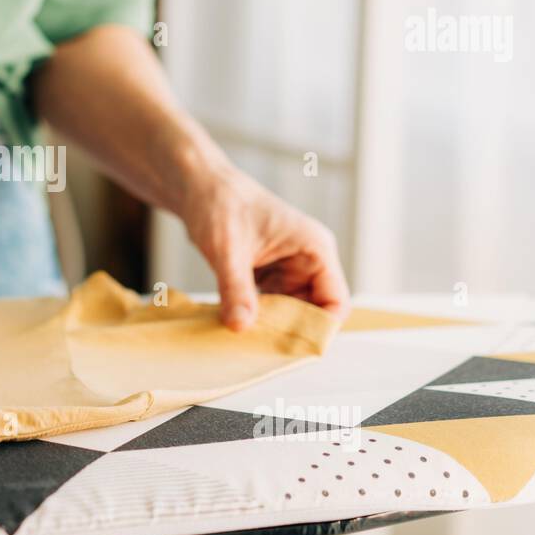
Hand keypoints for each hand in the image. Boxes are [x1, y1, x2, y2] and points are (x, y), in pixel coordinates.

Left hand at [178, 160, 350, 330]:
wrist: (197, 186)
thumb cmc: (219, 203)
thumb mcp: (226, 249)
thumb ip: (235, 288)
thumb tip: (242, 326)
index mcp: (314, 248)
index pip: (336, 301)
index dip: (320, 327)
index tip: (292, 347)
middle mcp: (307, 260)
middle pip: (314, 311)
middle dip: (291, 331)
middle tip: (262, 348)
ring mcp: (288, 268)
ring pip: (291, 311)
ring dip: (272, 325)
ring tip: (247, 339)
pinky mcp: (269, 273)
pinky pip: (270, 305)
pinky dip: (257, 316)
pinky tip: (238, 324)